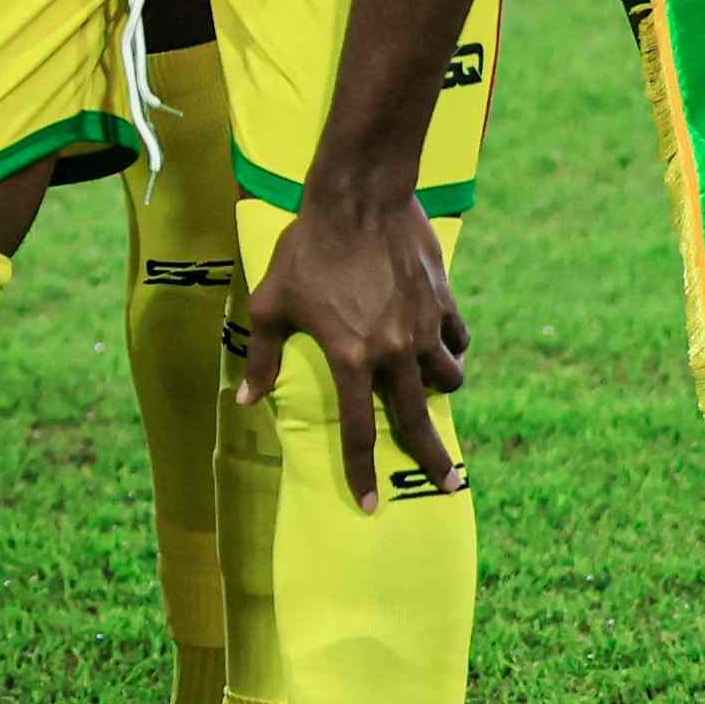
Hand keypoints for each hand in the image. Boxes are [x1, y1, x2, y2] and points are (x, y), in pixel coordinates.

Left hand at [239, 183, 470, 510]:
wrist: (358, 197)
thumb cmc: (306, 248)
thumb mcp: (270, 303)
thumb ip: (261, 356)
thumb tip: (246, 400)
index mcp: (350, 358)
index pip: (358, 431)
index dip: (362, 471)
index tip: (370, 506)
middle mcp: (394, 352)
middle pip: (418, 420)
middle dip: (434, 459)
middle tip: (450, 484)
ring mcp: (425, 328)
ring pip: (447, 379)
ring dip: (441, 391)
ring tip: (432, 390)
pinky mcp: (445, 303)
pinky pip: (457, 341)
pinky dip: (451, 349)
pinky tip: (441, 345)